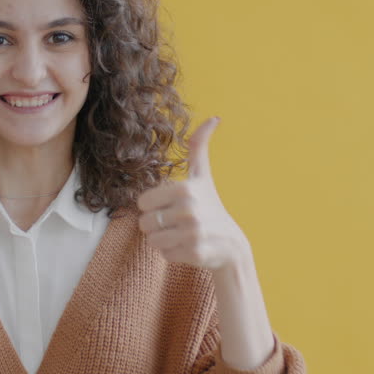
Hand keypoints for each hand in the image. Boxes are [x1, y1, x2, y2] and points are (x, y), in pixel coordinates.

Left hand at [136, 116, 248, 272]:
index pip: (142, 202)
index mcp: (184, 189)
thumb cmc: (211, 206)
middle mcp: (188, 210)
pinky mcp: (194, 253)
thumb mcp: (203, 176)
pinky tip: (188, 247)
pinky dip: (173, 254)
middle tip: (176, 224)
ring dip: (163, 240)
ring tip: (181, 235)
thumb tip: (213, 118)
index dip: (153, 207)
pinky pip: (164, 255)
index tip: (170, 207)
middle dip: (156, 226)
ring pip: (151, 240)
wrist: (231, 244)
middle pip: (143, 223)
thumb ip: (200, 147)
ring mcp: (192, 233)